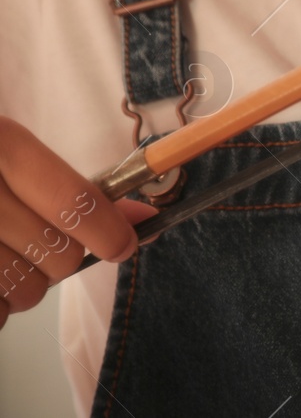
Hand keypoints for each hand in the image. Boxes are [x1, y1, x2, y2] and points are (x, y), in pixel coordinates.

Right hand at [0, 117, 155, 329]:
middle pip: (58, 256)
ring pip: (25, 292)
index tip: (123, 244)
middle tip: (38, 243)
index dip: (109, 231)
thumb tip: (140, 220)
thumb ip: (72, 187)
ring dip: (24, 286)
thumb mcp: (6, 154)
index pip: (76, 200)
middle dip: (62, 258)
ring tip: (1, 258)